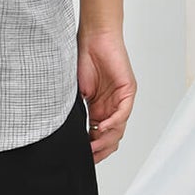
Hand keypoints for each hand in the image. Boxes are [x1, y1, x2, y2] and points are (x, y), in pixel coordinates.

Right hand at [78, 29, 135, 162]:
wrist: (93, 37)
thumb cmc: (82, 58)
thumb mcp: (74, 91)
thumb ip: (75, 111)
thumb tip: (66, 132)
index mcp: (99, 109)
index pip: (99, 137)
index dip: (92, 149)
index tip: (81, 157)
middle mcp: (112, 107)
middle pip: (111, 138)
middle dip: (99, 150)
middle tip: (87, 156)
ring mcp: (121, 100)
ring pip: (118, 129)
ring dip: (105, 140)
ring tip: (92, 146)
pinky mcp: (128, 91)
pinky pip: (122, 114)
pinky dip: (112, 124)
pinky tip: (100, 128)